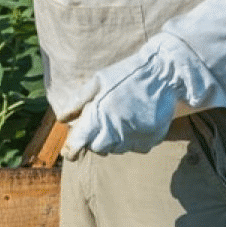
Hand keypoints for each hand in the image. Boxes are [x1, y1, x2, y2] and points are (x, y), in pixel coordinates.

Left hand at [61, 38, 184, 158]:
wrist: (163, 74)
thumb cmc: (127, 74)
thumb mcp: (98, 81)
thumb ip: (78, 101)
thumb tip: (61, 119)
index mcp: (101, 115)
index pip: (80, 142)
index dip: (71, 150)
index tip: (69, 153)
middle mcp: (117, 131)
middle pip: (98, 148)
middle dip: (93, 140)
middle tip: (97, 125)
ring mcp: (135, 138)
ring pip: (116, 149)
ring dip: (112, 140)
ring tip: (117, 119)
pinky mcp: (150, 141)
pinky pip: (134, 147)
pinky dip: (130, 139)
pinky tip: (133, 122)